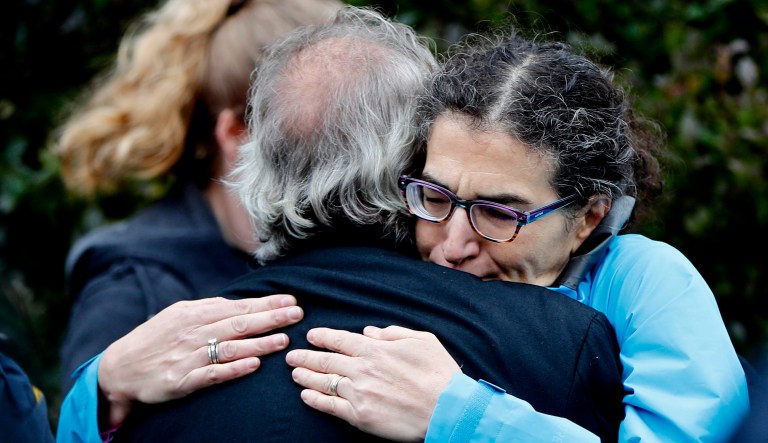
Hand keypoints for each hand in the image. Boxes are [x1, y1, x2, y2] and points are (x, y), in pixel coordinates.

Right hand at [98, 294, 302, 426]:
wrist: (119, 367)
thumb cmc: (156, 339)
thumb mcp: (180, 315)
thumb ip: (210, 310)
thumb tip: (244, 304)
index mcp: (194, 313)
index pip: (237, 306)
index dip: (266, 303)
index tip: (290, 300)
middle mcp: (192, 332)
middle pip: (239, 323)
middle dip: (271, 318)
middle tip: (297, 314)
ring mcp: (187, 356)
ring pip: (230, 347)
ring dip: (260, 343)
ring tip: (284, 340)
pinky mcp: (181, 380)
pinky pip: (212, 374)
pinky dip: (234, 369)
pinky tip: (254, 365)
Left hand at [285, 325, 460, 441]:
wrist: (447, 409)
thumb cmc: (439, 373)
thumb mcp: (422, 340)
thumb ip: (392, 333)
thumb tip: (368, 332)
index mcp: (376, 349)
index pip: (340, 340)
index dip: (322, 337)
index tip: (310, 336)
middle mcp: (362, 369)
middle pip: (325, 361)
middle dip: (305, 356)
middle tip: (291, 356)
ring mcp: (358, 393)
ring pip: (323, 382)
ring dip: (305, 376)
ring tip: (294, 373)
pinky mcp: (359, 416)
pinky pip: (330, 406)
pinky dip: (315, 399)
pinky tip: (306, 395)